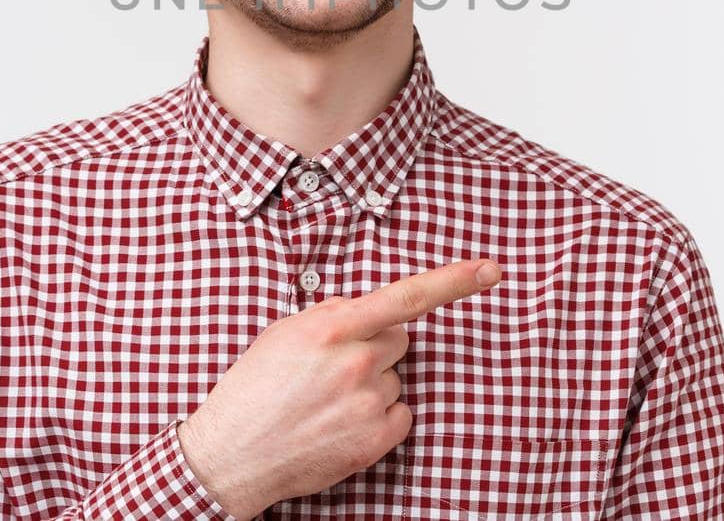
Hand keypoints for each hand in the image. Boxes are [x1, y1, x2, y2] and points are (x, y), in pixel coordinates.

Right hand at [177, 258, 501, 518]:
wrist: (233, 454)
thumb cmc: (253, 388)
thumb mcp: (284, 333)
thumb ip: (332, 313)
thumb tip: (365, 308)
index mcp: (332, 327)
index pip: (406, 296)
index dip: (453, 281)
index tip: (490, 270)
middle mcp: (357, 362)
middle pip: (399, 340)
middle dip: (376, 347)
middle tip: (334, 368)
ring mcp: (370, 403)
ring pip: (395, 379)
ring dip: (372, 385)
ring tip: (326, 402)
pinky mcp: (377, 439)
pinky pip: (401, 414)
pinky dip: (380, 418)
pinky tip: (341, 424)